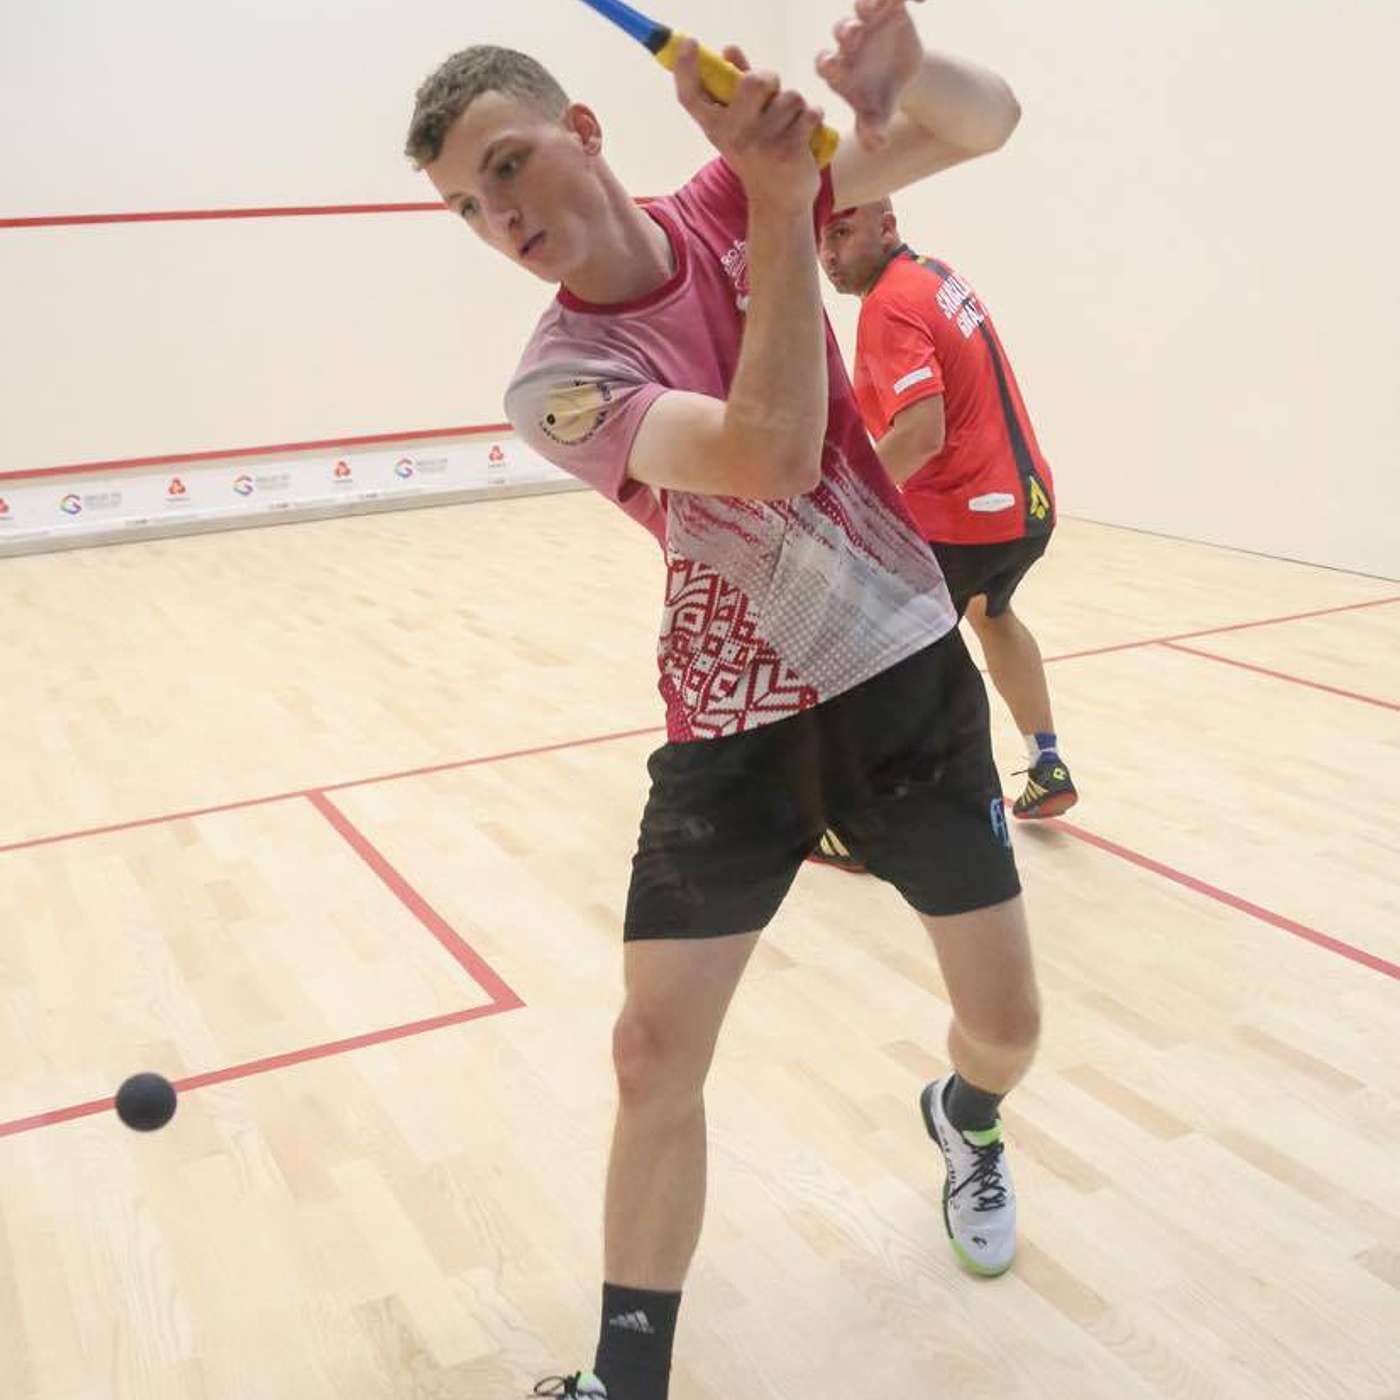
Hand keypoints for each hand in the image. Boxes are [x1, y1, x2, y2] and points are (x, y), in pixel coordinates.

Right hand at [673, 39, 824, 210]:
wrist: (779, 202)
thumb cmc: (759, 155)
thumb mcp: (741, 123)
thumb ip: (736, 86)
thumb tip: (729, 49)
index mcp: (715, 125)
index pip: (690, 95)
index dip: (685, 68)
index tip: (688, 43)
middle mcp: (733, 135)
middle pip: (754, 82)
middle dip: (771, 81)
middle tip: (772, 96)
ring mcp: (761, 144)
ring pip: (791, 96)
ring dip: (796, 107)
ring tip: (788, 128)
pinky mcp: (789, 150)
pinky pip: (809, 112)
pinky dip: (812, 118)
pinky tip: (804, 137)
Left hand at [815, 0, 925, 149]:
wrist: (898, 76)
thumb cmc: (879, 99)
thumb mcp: (877, 117)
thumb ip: (872, 130)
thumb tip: (877, 145)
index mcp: (840, 69)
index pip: (826, 64)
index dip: (828, 64)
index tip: (833, 65)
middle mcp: (849, 43)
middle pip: (842, 31)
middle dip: (847, 31)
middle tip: (853, 32)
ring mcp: (868, 22)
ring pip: (863, 6)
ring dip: (867, 3)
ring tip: (875, 6)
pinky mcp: (889, 8)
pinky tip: (920, 2)